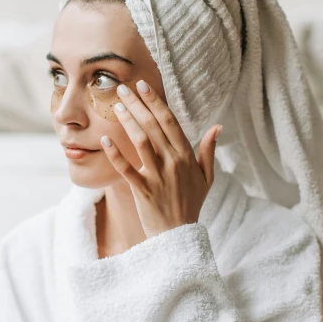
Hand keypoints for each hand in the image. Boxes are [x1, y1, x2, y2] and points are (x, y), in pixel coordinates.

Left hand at [100, 79, 221, 239]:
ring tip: (116, 107)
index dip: (156, 102)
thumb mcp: (206, 178)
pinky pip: (126, 170)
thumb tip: (217, 127)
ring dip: (128, 122)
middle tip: (124, 88)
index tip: (144, 85)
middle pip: (154, 127)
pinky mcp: (143, 191)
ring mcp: (158, 177)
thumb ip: (209, 151)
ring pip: (141, 142)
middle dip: (138, 105)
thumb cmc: (191, 204)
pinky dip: (115, 154)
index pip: (170, 122)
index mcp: (187, 156)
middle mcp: (173, 163)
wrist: (179, 236)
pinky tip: (105, 139)